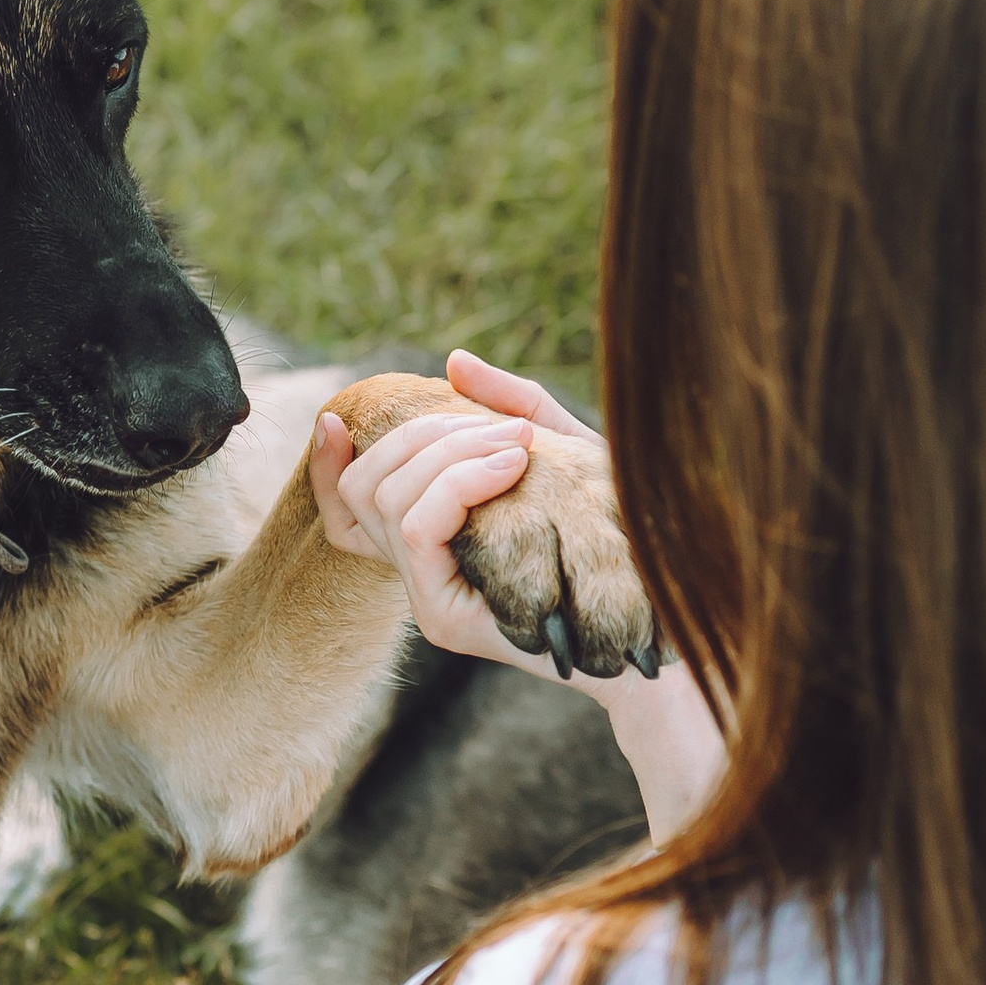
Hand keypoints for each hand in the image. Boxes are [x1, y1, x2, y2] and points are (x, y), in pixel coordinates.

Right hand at [312, 349, 724, 838]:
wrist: (660, 613)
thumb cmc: (619, 532)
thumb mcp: (561, 453)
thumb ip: (508, 406)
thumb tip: (454, 364)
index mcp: (431, 546)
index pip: (346, 511)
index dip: (325, 465)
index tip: (336, 418)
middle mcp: (417, 577)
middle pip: (365, 487)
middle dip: (423, 434)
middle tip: (508, 429)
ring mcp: (426, 601)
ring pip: (388, 500)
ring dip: (451, 452)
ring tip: (519, 445)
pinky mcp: (444, 620)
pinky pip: (419, 530)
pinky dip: (459, 483)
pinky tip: (513, 465)